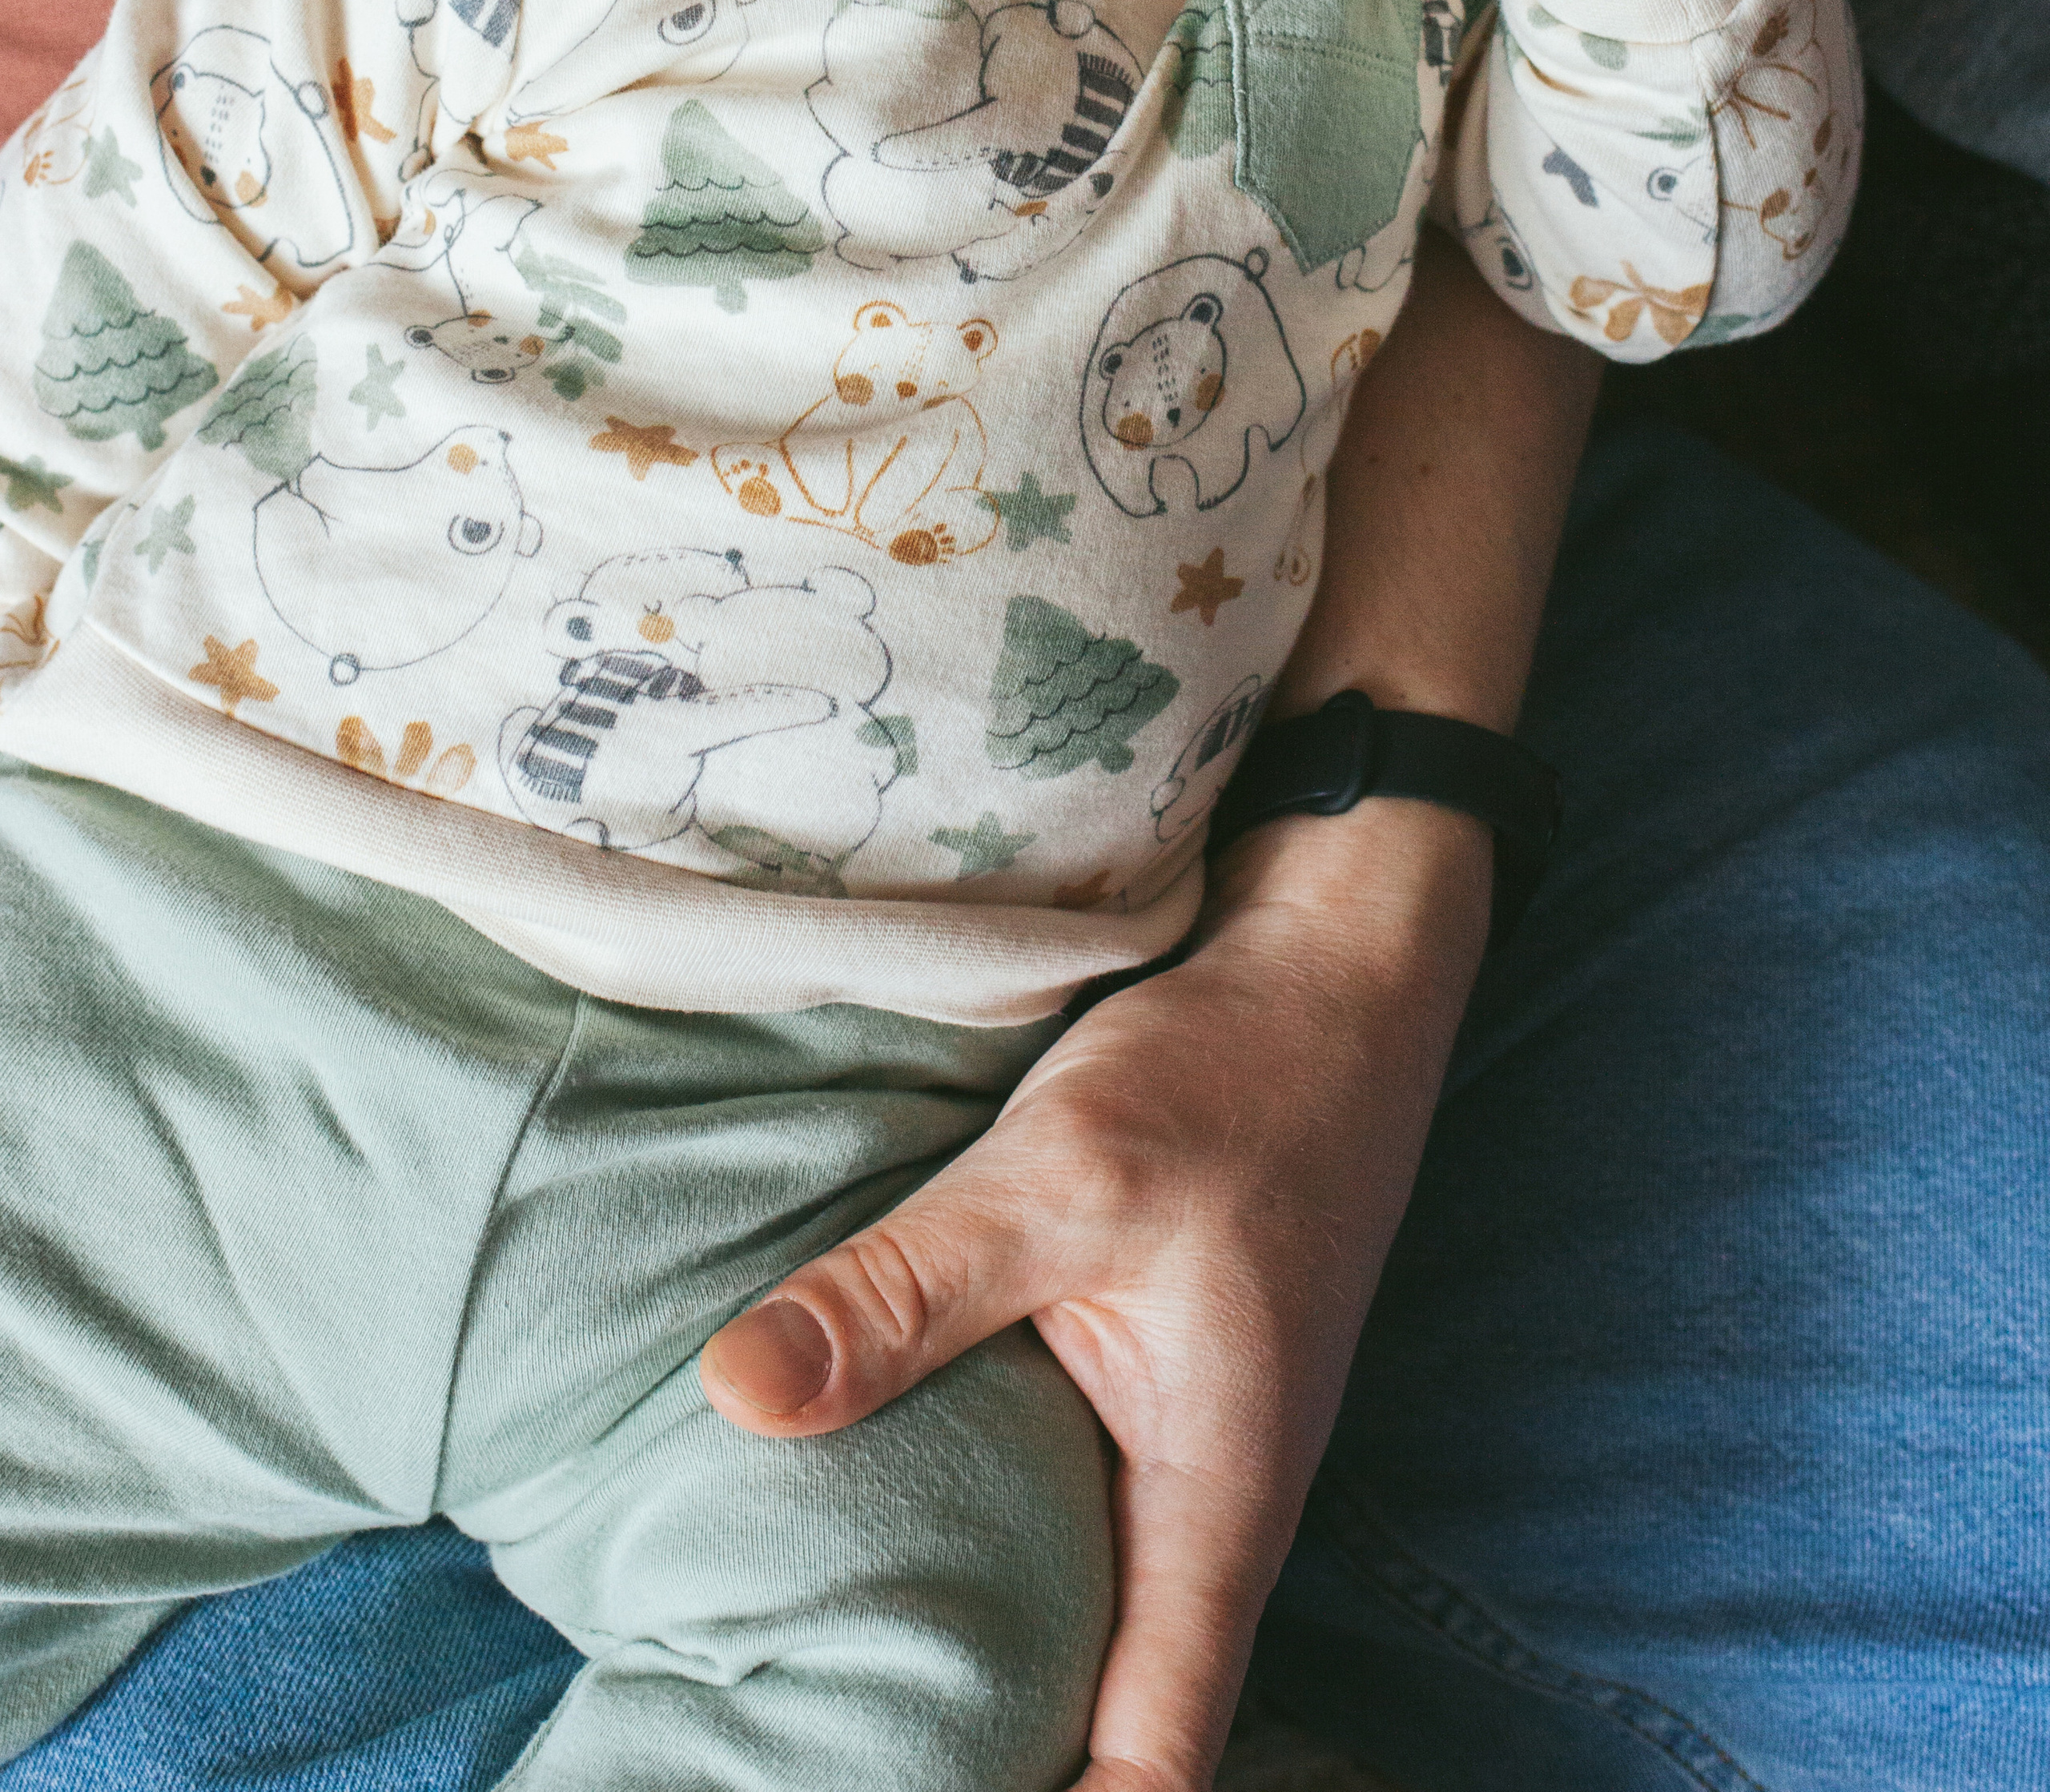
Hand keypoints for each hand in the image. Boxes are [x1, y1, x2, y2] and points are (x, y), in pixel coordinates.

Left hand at [698, 800, 1491, 1791]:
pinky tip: (847, 1503)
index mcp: (1212, 1507)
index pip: (1151, 1763)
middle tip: (815, 1757)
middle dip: (977, 1752)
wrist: (1330, 965)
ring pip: (1065, 1604)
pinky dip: (961, 1523)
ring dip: (966, 1641)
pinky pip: (1045, 1498)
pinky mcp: (1130, 1376)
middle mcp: (1198, 1505)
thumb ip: (906, 1289)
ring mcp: (1168, 1442)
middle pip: (1098, 1712)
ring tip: (807, 1676)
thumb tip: (736, 1395)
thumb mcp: (1064, 1176)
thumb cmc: (1237, 1073)